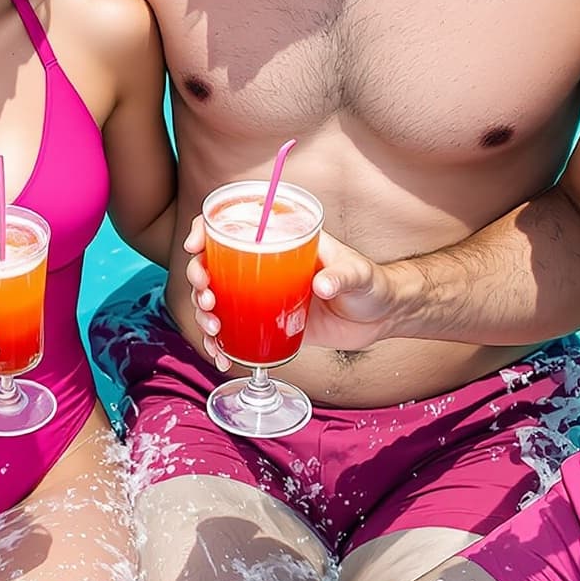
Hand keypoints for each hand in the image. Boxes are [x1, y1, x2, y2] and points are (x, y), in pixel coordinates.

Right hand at [182, 220, 396, 368]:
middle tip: (207, 298)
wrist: (384, 316)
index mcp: (282, 240)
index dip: (206, 230)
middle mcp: (266, 265)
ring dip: (204, 313)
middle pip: (215, 264)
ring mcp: (265, 295)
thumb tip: (322, 285)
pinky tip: (221, 356)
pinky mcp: (270, 323)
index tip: (195, 247)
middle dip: (198, 279)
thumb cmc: (373, 284)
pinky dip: (222, 343)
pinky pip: (235, 329)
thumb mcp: (359, 274)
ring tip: (214, 329)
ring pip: (217, 298)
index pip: (234, 224)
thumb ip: (342, 275)